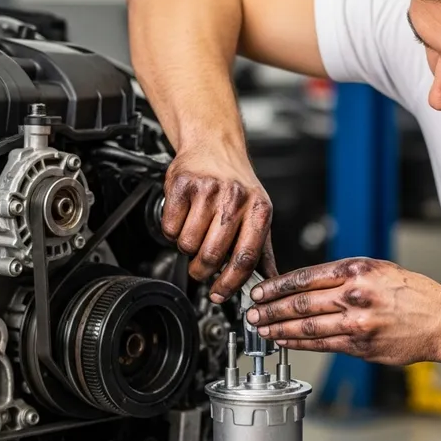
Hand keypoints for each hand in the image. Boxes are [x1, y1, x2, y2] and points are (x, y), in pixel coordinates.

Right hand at [161, 146, 275, 300]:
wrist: (214, 146)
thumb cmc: (237, 184)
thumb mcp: (258, 214)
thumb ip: (262, 251)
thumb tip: (270, 282)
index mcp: (258, 210)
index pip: (245, 258)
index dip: (230, 283)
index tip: (220, 295)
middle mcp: (235, 198)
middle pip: (213, 255)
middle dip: (203, 271)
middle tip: (201, 268)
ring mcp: (207, 190)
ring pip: (188, 243)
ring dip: (187, 248)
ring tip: (195, 234)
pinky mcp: (182, 184)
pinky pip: (170, 227)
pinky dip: (172, 232)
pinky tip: (184, 219)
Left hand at [246, 257, 440, 364]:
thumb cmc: (413, 294)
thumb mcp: (379, 270)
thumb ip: (345, 275)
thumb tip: (308, 284)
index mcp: (357, 270)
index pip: (305, 276)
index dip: (276, 285)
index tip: (260, 290)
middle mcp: (355, 294)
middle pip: (300, 302)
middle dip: (270, 308)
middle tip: (251, 312)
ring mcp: (357, 321)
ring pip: (307, 326)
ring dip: (279, 328)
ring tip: (261, 329)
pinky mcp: (360, 345)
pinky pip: (322, 344)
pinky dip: (299, 344)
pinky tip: (285, 342)